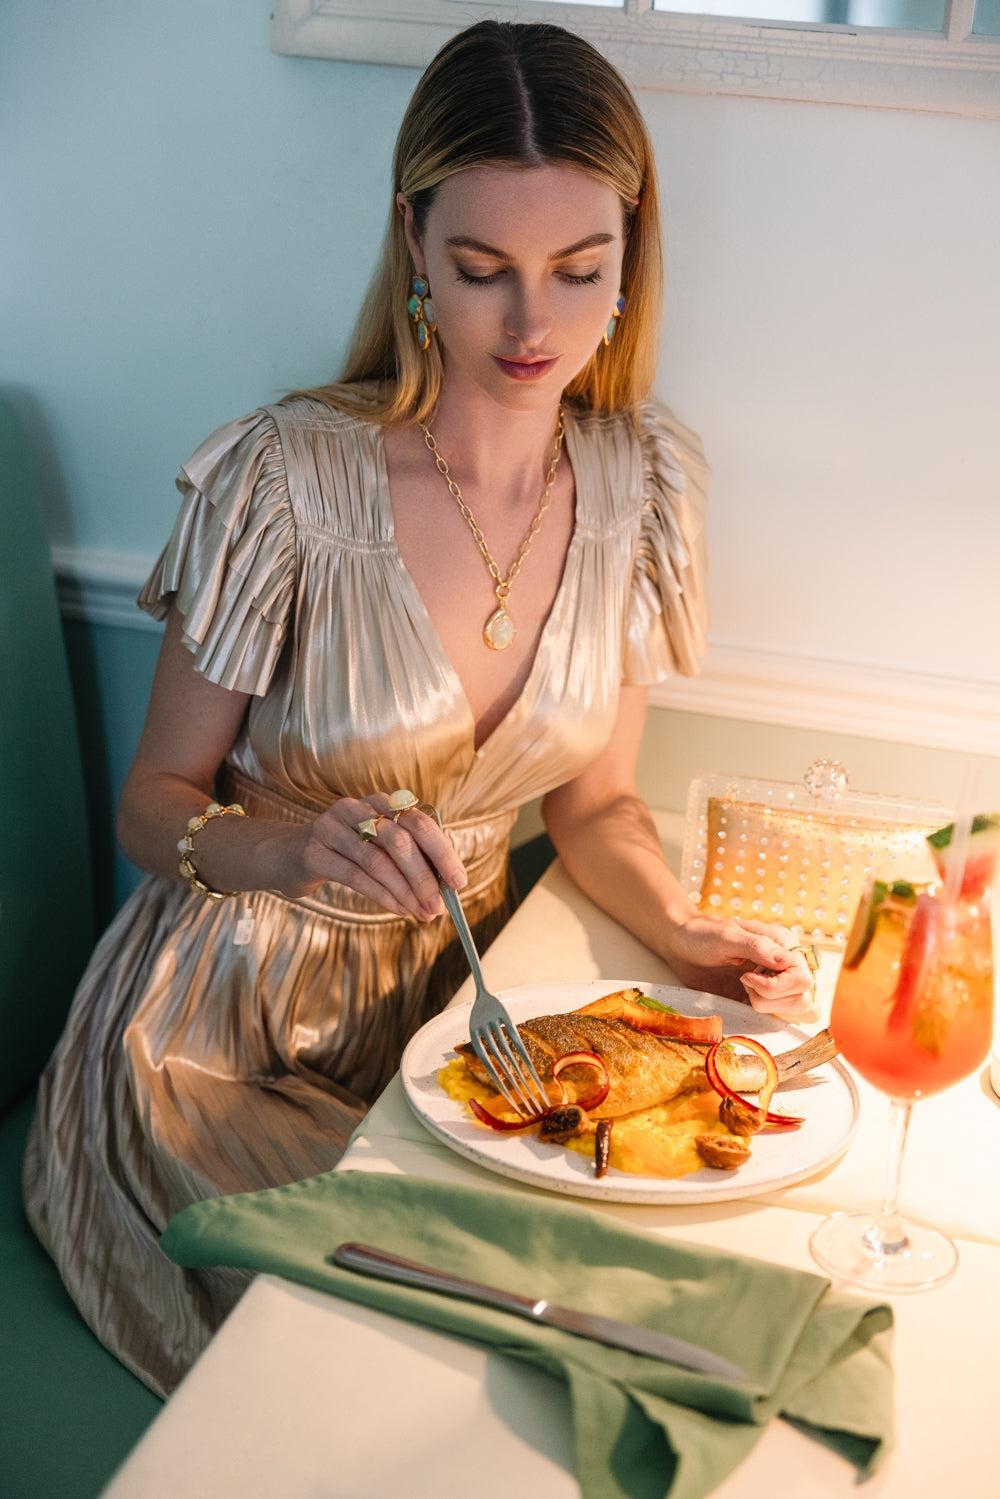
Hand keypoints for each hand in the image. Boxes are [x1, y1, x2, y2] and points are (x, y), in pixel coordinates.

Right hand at [269, 794, 467, 920]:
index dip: (442, 852)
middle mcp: (357, 808)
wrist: (286, 856)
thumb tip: (445, 886)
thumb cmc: (343, 853)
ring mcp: (332, 827)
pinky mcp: (314, 851)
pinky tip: (399, 909)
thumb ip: (407, 858)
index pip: (419, 822)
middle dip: (425, 877)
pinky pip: (357, 876)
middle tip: (439, 906)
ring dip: (405, 892)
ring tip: (421, 913)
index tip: (458, 881)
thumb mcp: (376, 847)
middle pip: (401, 840)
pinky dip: (383, 896)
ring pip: (379, 861)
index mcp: (379, 802)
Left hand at [663, 915, 816, 1016]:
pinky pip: (784, 1014)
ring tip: (746, 989)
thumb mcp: (727, 936)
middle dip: (772, 997)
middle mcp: (787, 963)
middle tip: (744, 983)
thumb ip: (757, 947)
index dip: (777, 985)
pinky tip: (747, 998)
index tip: (746, 978)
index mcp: (784, 944)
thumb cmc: (703, 934)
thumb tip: (785, 961)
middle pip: (804, 996)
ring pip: (800, 1009)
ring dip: (770, 1006)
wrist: (683, 944)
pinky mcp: (766, 996)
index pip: (803, 976)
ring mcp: (779, 982)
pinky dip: (770, 1013)